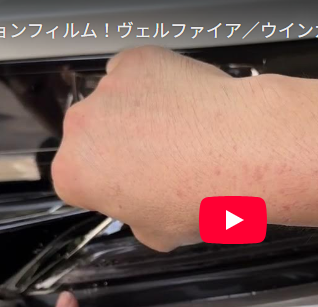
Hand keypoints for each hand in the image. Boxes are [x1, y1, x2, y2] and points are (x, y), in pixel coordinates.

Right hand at [52, 46, 311, 250]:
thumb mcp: (160, 235)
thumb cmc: (203, 196)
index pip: (78, 181)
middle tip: (161, 164)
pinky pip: (137, 72)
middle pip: (91, 138)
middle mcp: (81, 126)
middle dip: (119, 149)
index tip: (133, 191)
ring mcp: (108, 87)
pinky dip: (155, 84)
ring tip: (181, 133)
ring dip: (137, 115)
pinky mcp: (138, 60)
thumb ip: (137, 218)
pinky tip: (185, 105)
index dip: (109, 188)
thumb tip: (147, 210)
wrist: (243, 153)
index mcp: (75, 174)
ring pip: (115, 103)